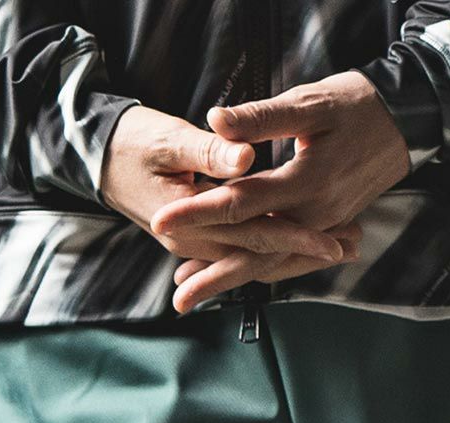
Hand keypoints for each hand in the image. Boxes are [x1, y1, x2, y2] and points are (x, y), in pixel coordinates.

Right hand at [100, 104, 354, 271]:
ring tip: (343, 245)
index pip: (254, 234)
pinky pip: (241, 250)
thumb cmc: (130, 140)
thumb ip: (210, 152)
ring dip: (297, 253)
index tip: (335, 238)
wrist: (93, 156)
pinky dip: (273, 248)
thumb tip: (245, 159)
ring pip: (254, 256)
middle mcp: (195, 243)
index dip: (297, 237)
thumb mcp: (169, 138)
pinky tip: (301, 244)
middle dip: (307, 253)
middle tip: (355, 245)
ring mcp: (196, 244)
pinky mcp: (199, 236)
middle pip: (261, 254)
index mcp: (190, 223)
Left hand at [152, 72, 410, 310]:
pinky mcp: (327, 229)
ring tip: (194, 289)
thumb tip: (216, 122)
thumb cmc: (356, 106)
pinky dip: (260, 270)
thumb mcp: (310, 103)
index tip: (161, 222)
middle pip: (255, 254)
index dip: (198, 214)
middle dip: (213, 276)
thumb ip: (262, 117)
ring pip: (272, 263)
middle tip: (177, 298)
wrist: (405, 124)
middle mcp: (313, 216)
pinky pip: (290, 260)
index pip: (239, 204)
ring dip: (232, 278)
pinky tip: (235, 272)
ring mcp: (322, 227)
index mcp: (304, 183)